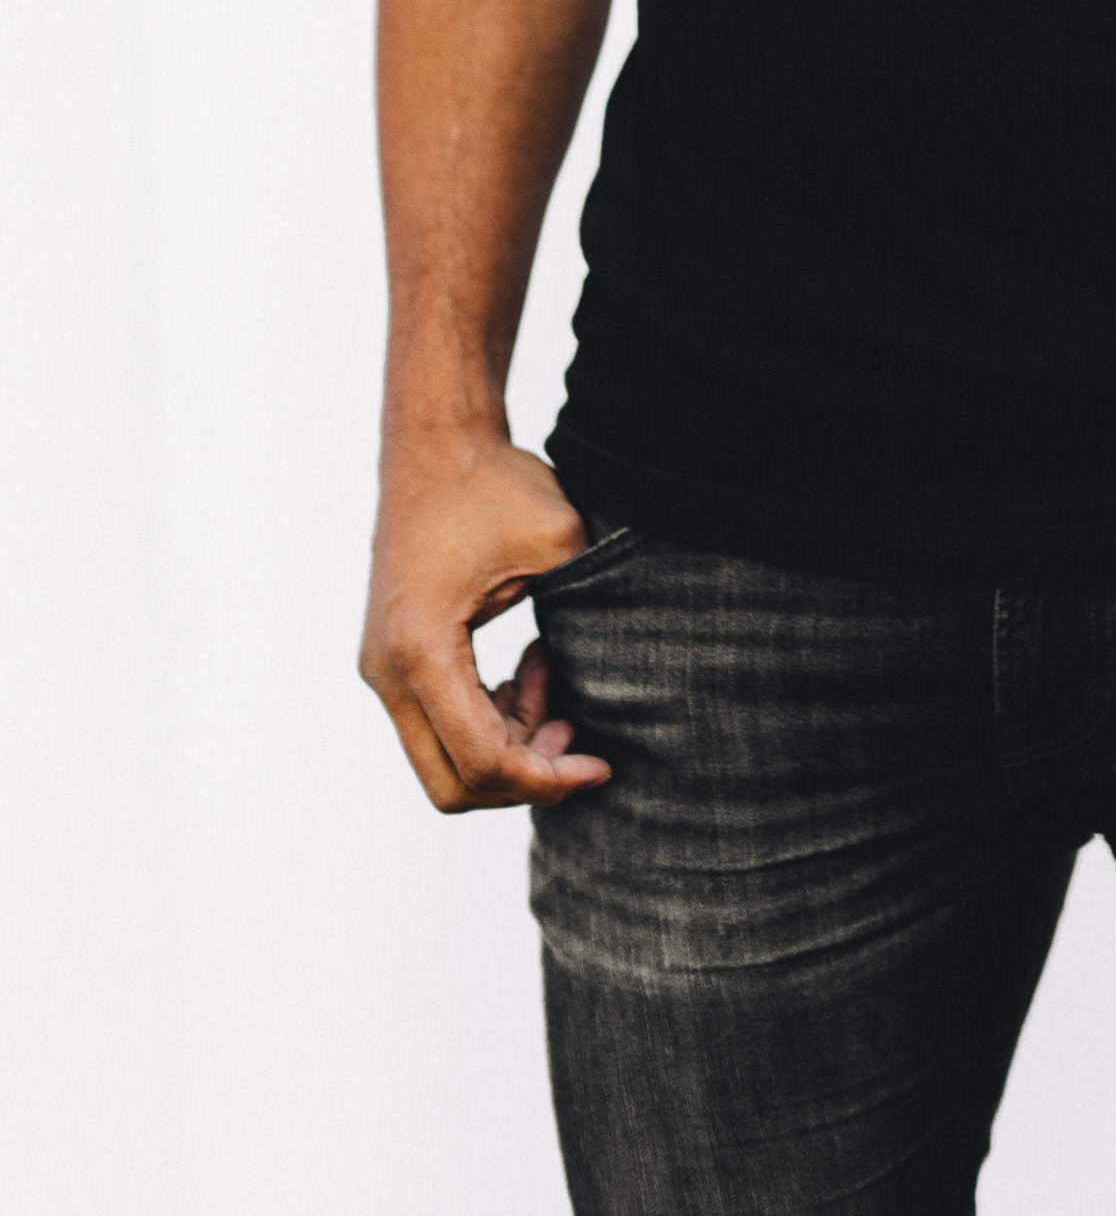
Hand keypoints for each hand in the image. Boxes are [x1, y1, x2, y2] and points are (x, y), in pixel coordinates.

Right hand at [359, 430, 613, 812]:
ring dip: (507, 745)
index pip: (482, 761)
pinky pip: (438, 725)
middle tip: (576, 736)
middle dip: (523, 777)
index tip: (598, 765)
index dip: (546, 780)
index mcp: (422, 651)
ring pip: (443, 760)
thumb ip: (583, 617)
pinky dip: (487, 720)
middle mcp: (388, 671)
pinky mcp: (394, 658)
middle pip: (451, 785)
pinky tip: (527, 671)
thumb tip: (619, 683)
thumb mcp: (558, 544)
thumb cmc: (493, 484)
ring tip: (552, 685)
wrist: (437, 442)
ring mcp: (384, 668)